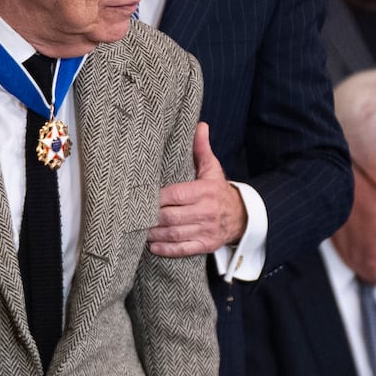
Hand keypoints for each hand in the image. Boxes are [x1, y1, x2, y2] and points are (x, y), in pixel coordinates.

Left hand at [149, 123, 243, 256]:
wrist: (242, 216)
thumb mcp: (212, 169)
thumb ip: (201, 148)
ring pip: (175, 234)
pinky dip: (167, 250)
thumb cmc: (218, 190)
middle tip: (133, 216)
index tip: (140, 196)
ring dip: (154, 234)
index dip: (157, 197)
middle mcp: (206, 212)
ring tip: (138, 231)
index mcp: (205, 191)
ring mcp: (206, 230)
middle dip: (151, 217)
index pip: (176, 194)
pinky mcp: (206, 245)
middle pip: (172, 216)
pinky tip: (152, 246)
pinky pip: (184, 250)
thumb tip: (199, 125)